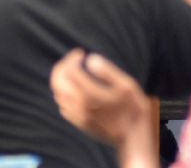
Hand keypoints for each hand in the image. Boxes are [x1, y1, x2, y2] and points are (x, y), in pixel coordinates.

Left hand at [51, 49, 152, 163]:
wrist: (133, 137)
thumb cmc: (133, 109)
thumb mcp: (126, 85)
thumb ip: (107, 71)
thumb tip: (90, 59)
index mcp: (90, 94)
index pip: (70, 71)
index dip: (72, 58)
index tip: (81, 53)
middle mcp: (79, 106)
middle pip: (58, 82)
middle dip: (62, 67)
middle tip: (72, 60)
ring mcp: (78, 116)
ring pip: (58, 94)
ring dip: (61, 80)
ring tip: (72, 72)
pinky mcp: (79, 123)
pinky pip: (63, 106)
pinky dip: (63, 94)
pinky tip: (74, 90)